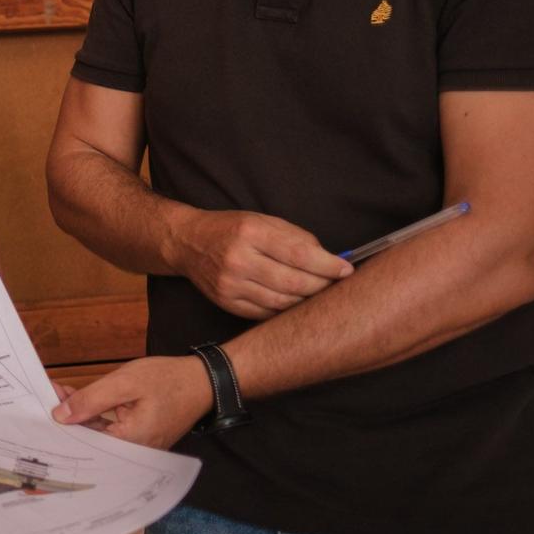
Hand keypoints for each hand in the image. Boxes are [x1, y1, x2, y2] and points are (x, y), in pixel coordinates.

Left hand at [52, 356, 211, 449]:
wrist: (203, 382)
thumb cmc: (169, 380)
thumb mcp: (125, 383)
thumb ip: (92, 399)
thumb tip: (61, 415)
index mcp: (130, 443)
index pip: (85, 442)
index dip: (60, 427)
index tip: (40, 411)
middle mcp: (133, 452)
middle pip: (89, 440)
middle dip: (66, 420)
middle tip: (44, 401)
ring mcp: (137, 446)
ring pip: (98, 434)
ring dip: (78, 415)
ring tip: (56, 395)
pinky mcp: (138, 437)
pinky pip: (109, 430)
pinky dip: (93, 415)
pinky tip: (76, 400)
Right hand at [170, 210, 352, 318]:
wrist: (188, 243)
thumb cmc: (230, 229)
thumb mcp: (262, 221)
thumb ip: (295, 237)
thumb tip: (329, 259)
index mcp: (250, 233)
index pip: (299, 253)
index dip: (327, 264)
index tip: (345, 269)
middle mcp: (238, 260)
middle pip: (294, 281)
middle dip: (322, 284)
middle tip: (335, 283)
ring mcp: (231, 285)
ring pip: (283, 301)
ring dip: (306, 299)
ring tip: (317, 292)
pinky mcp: (227, 302)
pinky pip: (266, 313)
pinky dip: (285, 309)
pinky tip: (294, 301)